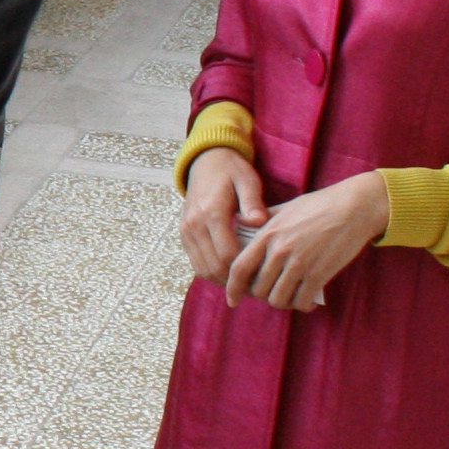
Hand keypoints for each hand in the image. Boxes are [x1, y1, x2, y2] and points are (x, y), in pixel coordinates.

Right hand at [181, 146, 265, 283]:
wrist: (205, 162)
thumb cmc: (231, 171)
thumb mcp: (247, 180)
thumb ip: (253, 202)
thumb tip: (258, 223)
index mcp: (211, 213)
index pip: (226, 254)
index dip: (244, 270)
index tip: (264, 276)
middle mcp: (194, 225)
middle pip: (213, 267)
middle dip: (235, 281)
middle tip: (258, 287)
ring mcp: (186, 231)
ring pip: (202, 269)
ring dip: (222, 280)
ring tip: (245, 283)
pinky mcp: (184, 234)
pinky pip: (195, 263)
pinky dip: (211, 272)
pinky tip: (230, 273)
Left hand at [220, 170, 390, 310]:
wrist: (354, 208)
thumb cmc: (319, 205)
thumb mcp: (285, 208)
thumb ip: (262, 220)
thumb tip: (241, 223)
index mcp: (267, 234)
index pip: (239, 268)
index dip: (233, 288)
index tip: (232, 300)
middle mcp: (279, 251)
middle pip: (258, 289)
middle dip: (261, 296)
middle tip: (271, 293)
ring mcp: (299, 263)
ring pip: (278, 299)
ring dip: (282, 302)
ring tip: (289, 297)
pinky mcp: (319, 274)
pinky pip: (301, 301)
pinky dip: (302, 305)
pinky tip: (306, 301)